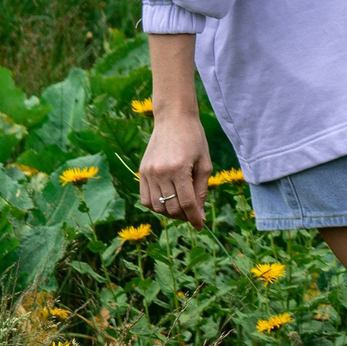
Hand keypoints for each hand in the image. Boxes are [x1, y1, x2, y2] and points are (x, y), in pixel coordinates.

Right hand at [138, 114, 211, 229]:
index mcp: (179, 169)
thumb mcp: (205, 164)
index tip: (200, 226)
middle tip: (193, 214)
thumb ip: (201, 190)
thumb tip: (198, 215)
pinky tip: (167, 200)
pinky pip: (145, 199)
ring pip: (157, 207)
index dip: (195, 218)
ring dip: (170, 213)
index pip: (187, 204)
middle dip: (184, 216)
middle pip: (171, 208)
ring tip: (181, 206)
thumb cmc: (194, 139)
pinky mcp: (142, 171)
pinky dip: (156, 205)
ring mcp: (148, 173)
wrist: (173, 119)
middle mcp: (161, 172)